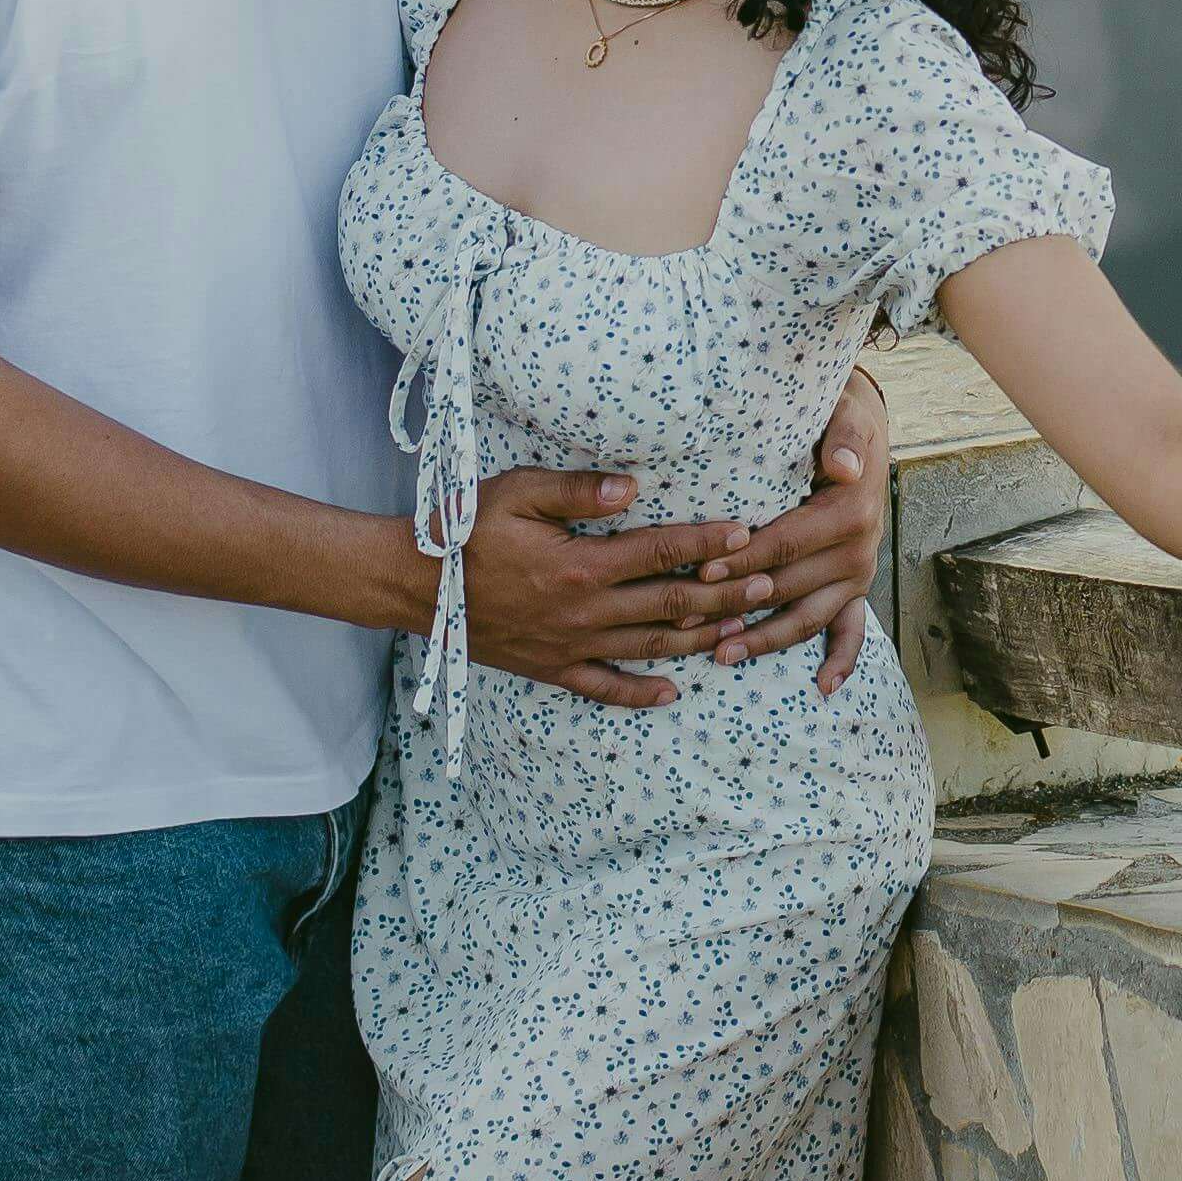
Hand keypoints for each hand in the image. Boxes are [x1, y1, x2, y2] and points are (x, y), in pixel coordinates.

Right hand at [458, 468, 755, 706]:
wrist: (413, 584)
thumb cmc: (464, 528)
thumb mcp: (519, 492)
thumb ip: (579, 490)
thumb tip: (633, 487)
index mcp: (581, 565)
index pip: (662, 552)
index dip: (707, 542)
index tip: (745, 533)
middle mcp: (584, 611)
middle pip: (671, 605)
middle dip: (725, 595)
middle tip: (768, 585)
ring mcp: (570, 646)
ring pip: (650, 648)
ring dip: (701, 639)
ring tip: (743, 629)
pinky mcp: (551, 668)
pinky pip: (604, 688)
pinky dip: (641, 693)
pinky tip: (672, 693)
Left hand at [705, 363, 893, 688]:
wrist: (861, 428)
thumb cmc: (837, 418)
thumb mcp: (843, 415)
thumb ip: (842, 437)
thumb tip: (844, 465)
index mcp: (848, 513)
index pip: (786, 544)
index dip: (744, 560)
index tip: (702, 571)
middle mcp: (857, 550)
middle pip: (788, 587)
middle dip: (736, 606)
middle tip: (687, 620)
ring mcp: (857, 574)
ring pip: (809, 617)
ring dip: (766, 640)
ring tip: (721, 656)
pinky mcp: (856, 588)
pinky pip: (851, 630)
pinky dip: (840, 661)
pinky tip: (822, 688)